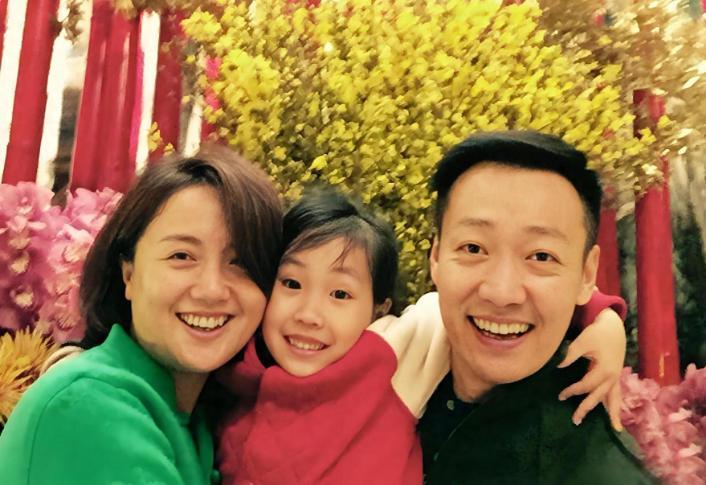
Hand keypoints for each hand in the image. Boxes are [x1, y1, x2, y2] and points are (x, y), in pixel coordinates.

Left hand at [557, 308, 625, 430]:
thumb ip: (570, 354)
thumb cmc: (597, 333)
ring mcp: (616, 378)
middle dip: (587, 408)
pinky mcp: (616, 377)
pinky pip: (617, 394)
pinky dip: (616, 405)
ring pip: (615, 399)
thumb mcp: (582, 341)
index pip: (585, 386)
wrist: (614, 327)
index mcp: (604, 369)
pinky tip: (615, 416)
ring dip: (612, 413)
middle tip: (575, 421)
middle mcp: (613, 377)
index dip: (572, 391)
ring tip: (614, 428)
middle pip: (599, 397)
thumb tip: (558, 366)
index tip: (560, 395)